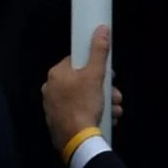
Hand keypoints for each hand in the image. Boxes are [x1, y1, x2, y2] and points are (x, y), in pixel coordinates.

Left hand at [45, 24, 113, 153]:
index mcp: (56, 74)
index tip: (108, 74)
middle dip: (105, 89)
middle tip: (116, 96)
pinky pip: (82, 111)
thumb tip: (101, 29)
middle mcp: (51, 88)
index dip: (95, 66)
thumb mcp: (95, 76)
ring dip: (105, 103)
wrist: (76, 139)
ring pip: (86, 98)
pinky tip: (108, 119)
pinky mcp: (60, 120)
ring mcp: (54, 105)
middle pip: (84, 81)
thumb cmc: (84, 103)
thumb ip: (98, 52)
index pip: (77, 61)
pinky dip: (96, 114)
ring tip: (115, 110)